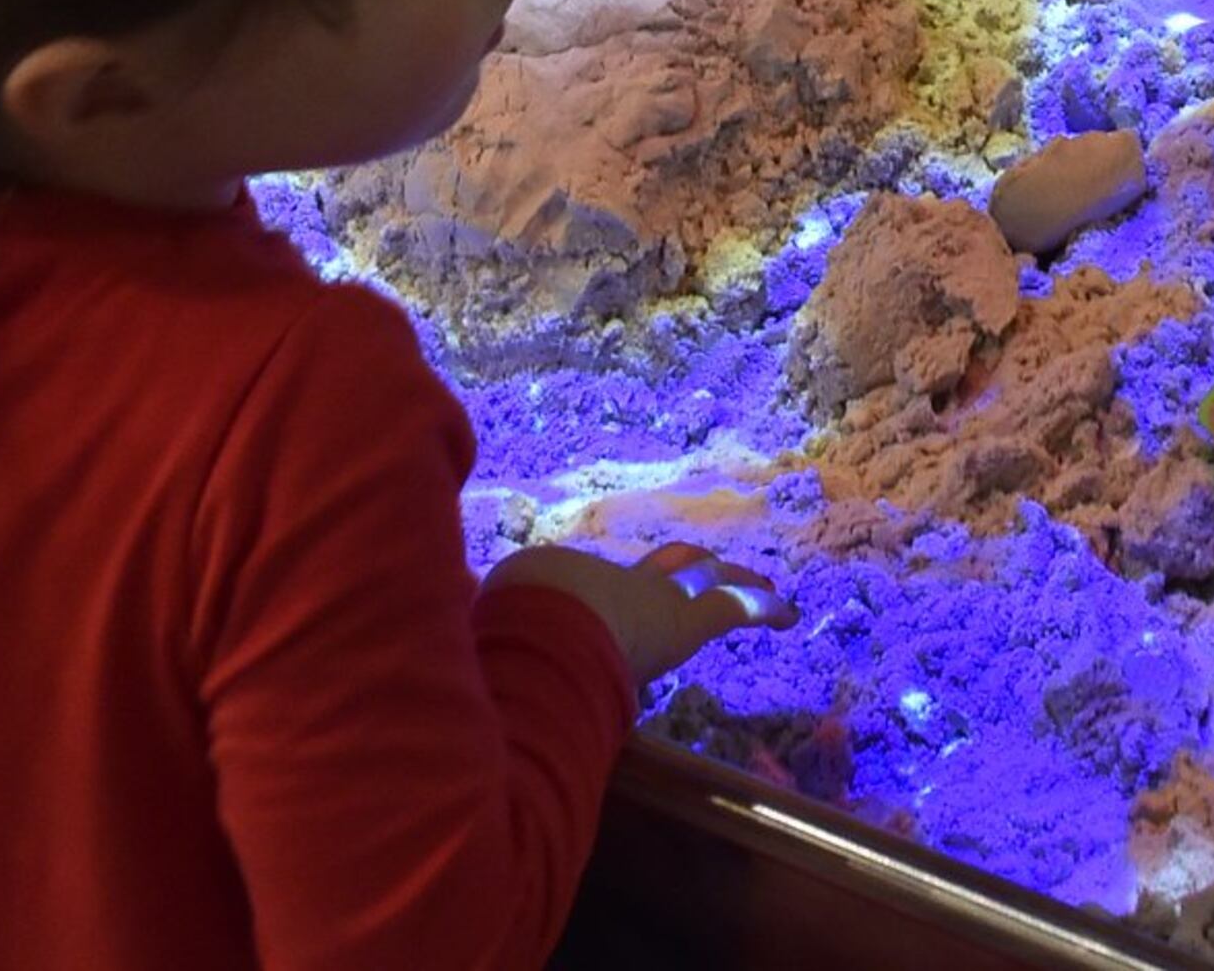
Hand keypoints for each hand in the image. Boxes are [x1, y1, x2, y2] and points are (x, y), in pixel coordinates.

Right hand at [490, 538, 791, 686]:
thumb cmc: (500, 628)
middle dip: (678, 569)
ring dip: (726, 584)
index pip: (603, 585)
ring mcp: (648, 598)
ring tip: (755, 586)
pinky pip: (733, 607)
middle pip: (657, 569)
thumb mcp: (473, 637)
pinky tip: (790, 610)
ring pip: (701, 581)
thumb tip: (422, 636)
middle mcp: (611, 587)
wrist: (527, 622)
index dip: (618, 582)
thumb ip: (462, 646)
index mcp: (563, 591)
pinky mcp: (681, 621)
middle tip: (696, 567)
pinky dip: (762, 606)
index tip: (631, 581)